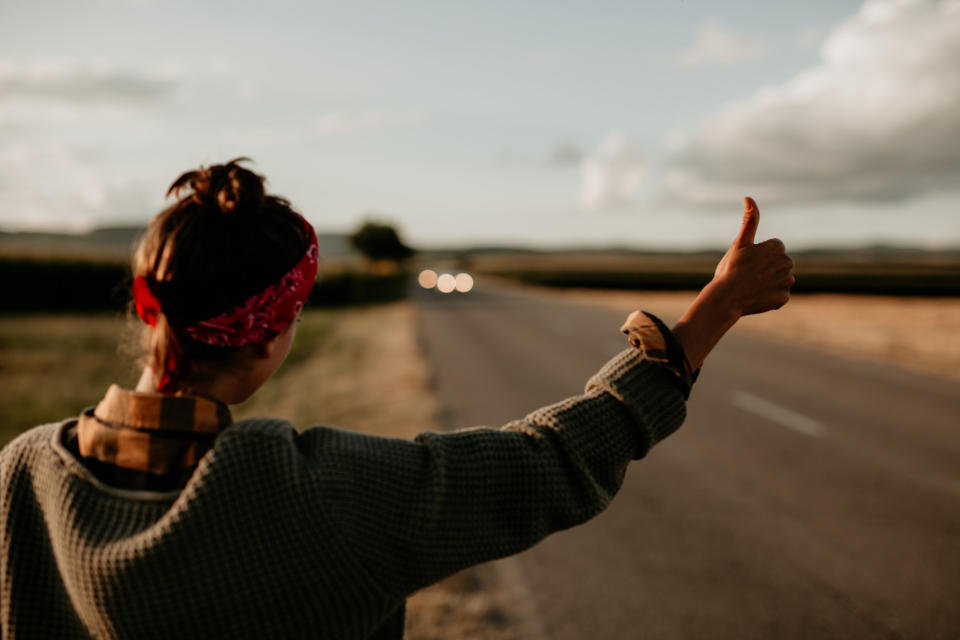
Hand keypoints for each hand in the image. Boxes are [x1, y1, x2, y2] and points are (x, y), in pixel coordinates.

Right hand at [671, 197, 793, 369]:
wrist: (726, 298)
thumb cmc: (730, 269)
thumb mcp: (739, 243)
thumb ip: (749, 221)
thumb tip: (748, 197)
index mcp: (777, 247)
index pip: (773, 250)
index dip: (758, 257)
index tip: (747, 263)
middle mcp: (787, 263)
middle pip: (778, 265)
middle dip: (766, 269)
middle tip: (747, 276)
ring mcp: (786, 282)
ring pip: (779, 280)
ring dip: (768, 283)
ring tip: (751, 287)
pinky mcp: (784, 298)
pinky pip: (779, 296)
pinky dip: (769, 297)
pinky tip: (756, 297)